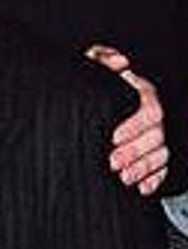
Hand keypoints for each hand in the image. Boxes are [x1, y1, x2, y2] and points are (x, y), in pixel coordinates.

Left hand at [85, 45, 167, 195]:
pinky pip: (163, 168)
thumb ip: (101, 59)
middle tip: (112, 162)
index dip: (135, 125)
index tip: (113, 137)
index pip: (149, 108)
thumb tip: (121, 62)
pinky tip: (143, 189)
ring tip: (124, 178)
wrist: (84, 106)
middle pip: (156, 135)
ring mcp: (156, 134)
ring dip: (144, 168)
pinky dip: (155, 179)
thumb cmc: (90, 83)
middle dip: (136, 151)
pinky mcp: (154, 153)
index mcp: (141, 92)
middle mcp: (153, 114)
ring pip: (161, 153)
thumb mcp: (90, 67)